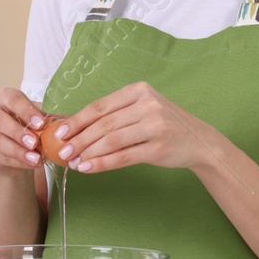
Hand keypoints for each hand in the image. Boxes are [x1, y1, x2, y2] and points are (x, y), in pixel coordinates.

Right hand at [0, 88, 48, 174]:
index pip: (12, 99)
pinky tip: (31, 164)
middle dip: (17, 132)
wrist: (16, 150)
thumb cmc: (29, 128)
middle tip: (34, 143)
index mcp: (6, 98)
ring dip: (17, 151)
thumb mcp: (40, 121)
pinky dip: (17, 161)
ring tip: (36, 159)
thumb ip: (51, 120)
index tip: (41, 124)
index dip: (26, 110)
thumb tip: (71, 122)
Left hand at [54, 81, 218, 174]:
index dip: (77, 120)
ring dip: (88, 152)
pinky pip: (123, 157)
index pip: (100, 106)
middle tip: (62, 150)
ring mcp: (154, 126)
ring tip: (73, 161)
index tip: (59, 132)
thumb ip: (115, 115)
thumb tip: (76, 127)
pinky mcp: (157, 148)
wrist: (199, 141)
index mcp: (139, 91)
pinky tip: (88, 168)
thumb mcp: (143, 109)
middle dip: (79, 139)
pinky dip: (102, 163)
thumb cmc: (164, 125)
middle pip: (103, 124)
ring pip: (111, 140)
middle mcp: (147, 105)